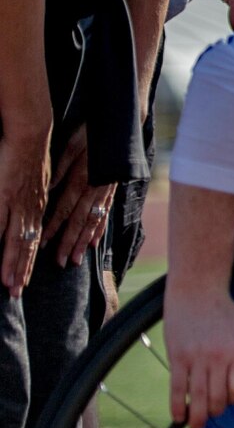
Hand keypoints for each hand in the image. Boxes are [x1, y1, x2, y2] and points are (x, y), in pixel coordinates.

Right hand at [0, 113, 51, 295]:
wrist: (30, 135)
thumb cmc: (26, 155)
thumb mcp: (29, 182)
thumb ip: (24, 199)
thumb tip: (17, 211)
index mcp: (36, 206)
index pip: (32, 238)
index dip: (27, 260)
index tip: (23, 279)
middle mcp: (30, 210)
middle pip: (26, 246)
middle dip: (20, 271)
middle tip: (15, 293)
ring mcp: (19, 205)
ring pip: (16, 241)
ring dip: (12, 265)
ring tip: (9, 284)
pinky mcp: (5, 196)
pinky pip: (0, 225)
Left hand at [44, 122, 114, 268]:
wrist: (122, 126)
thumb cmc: (93, 132)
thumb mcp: (72, 145)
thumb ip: (60, 169)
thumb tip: (48, 189)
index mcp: (82, 179)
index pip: (64, 209)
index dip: (53, 228)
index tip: (41, 244)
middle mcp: (94, 190)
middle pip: (79, 221)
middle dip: (68, 243)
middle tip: (59, 263)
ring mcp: (105, 192)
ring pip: (93, 221)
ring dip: (83, 242)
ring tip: (75, 260)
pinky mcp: (112, 190)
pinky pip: (105, 213)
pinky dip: (99, 230)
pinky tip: (93, 243)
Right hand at [164, 291, 233, 427]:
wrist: (196, 293)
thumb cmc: (226, 311)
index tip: (231, 398)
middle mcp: (218, 358)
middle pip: (218, 397)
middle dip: (216, 410)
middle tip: (213, 412)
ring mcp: (196, 359)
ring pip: (197, 397)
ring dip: (197, 416)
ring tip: (197, 424)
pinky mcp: (177, 357)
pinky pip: (177, 388)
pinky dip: (177, 405)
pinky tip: (179, 416)